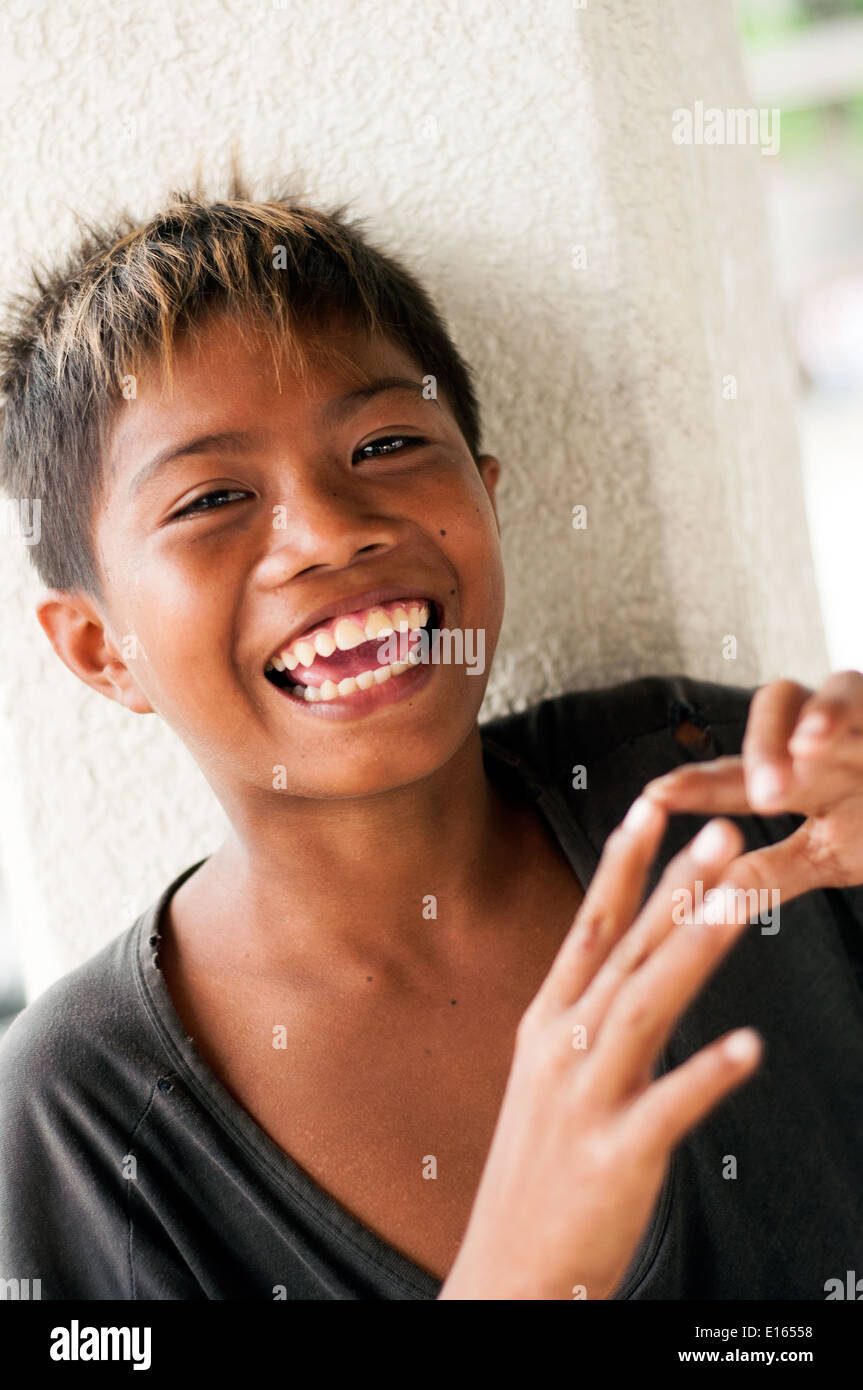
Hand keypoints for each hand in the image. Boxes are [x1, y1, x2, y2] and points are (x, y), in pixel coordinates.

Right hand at [438, 797, 762, 1300]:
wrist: (508, 1273)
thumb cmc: (540, 1169)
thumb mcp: (551, 1074)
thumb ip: (591, 1013)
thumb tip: (634, 957)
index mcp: (549, 1021)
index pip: (590, 926)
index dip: (621, 864)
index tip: (650, 806)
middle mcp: (564, 1047)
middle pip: (625, 952)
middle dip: (673, 887)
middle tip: (719, 831)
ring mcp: (586, 1100)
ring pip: (646, 1009)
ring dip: (693, 949)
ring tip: (738, 900)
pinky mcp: (615, 1158)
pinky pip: (668, 1109)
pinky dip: (706, 1075)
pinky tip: (748, 1046)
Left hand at [642, 673, 862, 902]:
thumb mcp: (831, 857)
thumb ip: (774, 873)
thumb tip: (709, 899)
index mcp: (793, 775)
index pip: (732, 776)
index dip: (694, 784)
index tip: (654, 797)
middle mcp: (812, 737)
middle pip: (752, 733)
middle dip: (738, 756)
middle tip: (728, 795)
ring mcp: (849, 714)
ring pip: (800, 695)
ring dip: (785, 729)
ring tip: (786, 767)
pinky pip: (854, 690)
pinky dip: (835, 711)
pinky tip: (819, 739)